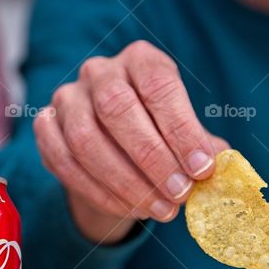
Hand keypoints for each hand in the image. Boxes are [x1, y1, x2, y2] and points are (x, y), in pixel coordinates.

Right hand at [34, 40, 227, 241]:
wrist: (114, 142)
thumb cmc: (160, 132)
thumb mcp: (185, 132)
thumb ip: (202, 147)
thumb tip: (223, 169)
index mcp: (140, 59)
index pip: (158, 85)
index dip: (181, 128)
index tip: (203, 168)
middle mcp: (99, 71)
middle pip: (117, 108)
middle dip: (152, 158)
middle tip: (180, 193)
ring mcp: (67, 98)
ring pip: (86, 139)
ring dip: (126, 181)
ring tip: (161, 210)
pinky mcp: (45, 127)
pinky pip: (64, 162)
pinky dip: (99, 192)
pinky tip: (130, 209)